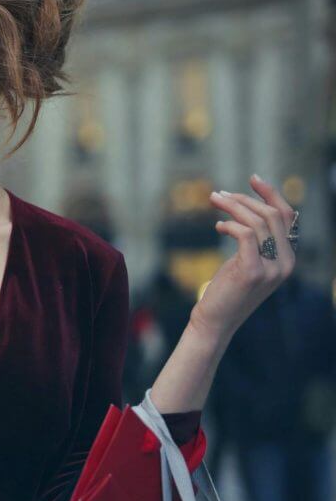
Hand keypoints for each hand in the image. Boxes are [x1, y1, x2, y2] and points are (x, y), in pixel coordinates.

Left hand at [192, 174, 296, 339]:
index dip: (271, 194)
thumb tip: (246, 208)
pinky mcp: (252, 271)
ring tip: (214, 202)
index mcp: (287, 258)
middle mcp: (285, 263)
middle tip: (218, 195)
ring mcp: (271, 268)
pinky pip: (244, 235)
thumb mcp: (246, 262)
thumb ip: (255, 242)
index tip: (252, 178)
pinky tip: (217, 227)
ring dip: (232, 207)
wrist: (215, 321)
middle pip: (271, 215)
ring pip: (257, 222)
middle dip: (244, 199)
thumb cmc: (227, 290)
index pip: (286, 217)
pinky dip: (229, 225)